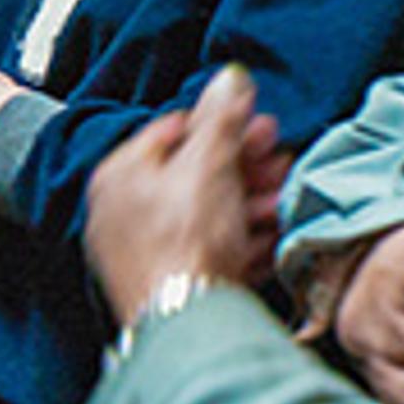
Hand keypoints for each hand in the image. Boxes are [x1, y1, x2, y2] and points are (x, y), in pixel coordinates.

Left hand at [86, 67, 283, 322]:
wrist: (189, 325)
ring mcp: (143, 251)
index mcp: (120, 173)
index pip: (173, 131)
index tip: (259, 126)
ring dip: (249, 203)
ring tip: (283, 200)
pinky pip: (207, 251)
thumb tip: (229, 77)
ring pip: (204, 215)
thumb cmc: (186, 242)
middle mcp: (122, 211)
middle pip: (191, 175)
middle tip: (278, 162)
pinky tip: (270, 239)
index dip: (222, 124)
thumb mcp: (209, 165)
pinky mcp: (169, 284)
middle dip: (243, 167)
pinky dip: (240, 241)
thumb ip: (221, 118)